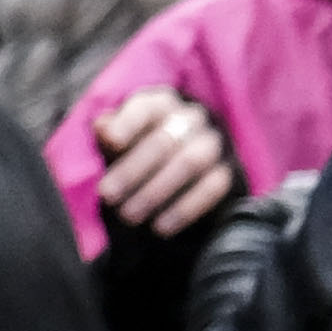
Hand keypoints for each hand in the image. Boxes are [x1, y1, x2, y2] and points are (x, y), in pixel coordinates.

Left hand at [87, 85, 239, 239]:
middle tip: (108, 195)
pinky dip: (184, 209)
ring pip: (189, 163)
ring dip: (156, 192)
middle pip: (164, 141)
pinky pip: (210, 189)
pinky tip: (161, 227)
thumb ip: (109, 133)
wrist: (185, 163)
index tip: (110, 142)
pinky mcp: (228, 172)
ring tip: (129, 215)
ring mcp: (214, 144)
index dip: (127, 124)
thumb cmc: (142, 147)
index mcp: (161, 103)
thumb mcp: (122, 136)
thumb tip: (102, 128)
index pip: (145, 109)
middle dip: (133, 170)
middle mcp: (191, 118)